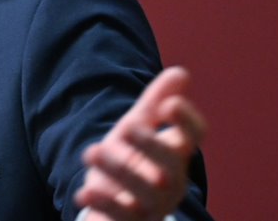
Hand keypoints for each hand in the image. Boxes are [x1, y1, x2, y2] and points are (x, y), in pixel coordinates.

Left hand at [74, 66, 206, 220]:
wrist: (116, 204)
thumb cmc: (132, 159)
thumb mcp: (138, 127)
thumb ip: (155, 102)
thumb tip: (180, 72)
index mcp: (175, 152)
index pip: (194, 135)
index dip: (187, 121)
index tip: (169, 105)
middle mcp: (170, 180)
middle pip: (170, 164)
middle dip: (150, 145)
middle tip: (127, 129)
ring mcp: (152, 204)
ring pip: (144, 192)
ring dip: (119, 171)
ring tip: (90, 152)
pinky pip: (122, 216)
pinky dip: (103, 204)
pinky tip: (83, 193)